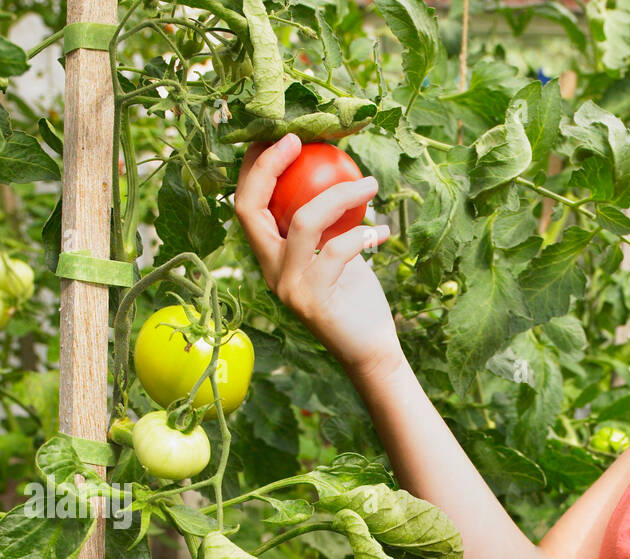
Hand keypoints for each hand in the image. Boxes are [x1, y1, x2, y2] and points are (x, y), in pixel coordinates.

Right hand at [234, 134, 403, 381]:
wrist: (371, 351)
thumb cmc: (356, 296)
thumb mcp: (337, 251)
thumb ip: (327, 220)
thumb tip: (336, 166)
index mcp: (270, 255)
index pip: (246, 204)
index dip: (256, 167)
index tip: (285, 136)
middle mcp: (270, 271)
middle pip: (250, 208)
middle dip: (269, 167)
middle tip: (300, 141)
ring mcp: (288, 288)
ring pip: (303, 222)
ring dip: (341, 194)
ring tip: (371, 184)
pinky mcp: (312, 302)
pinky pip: (337, 251)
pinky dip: (363, 235)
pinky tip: (383, 232)